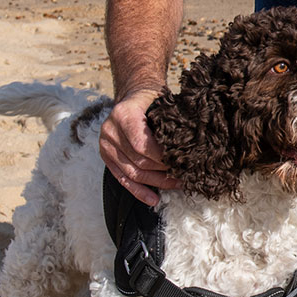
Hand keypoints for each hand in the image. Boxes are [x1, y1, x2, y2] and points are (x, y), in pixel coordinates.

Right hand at [100, 90, 173, 205]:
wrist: (133, 96)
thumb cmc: (151, 100)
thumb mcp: (160, 102)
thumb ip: (169, 122)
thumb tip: (190, 145)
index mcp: (123, 115)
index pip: (142, 146)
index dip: (162, 158)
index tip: (182, 163)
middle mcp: (110, 131)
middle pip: (138, 161)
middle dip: (163, 171)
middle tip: (184, 175)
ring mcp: (106, 145)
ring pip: (131, 173)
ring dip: (155, 183)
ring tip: (175, 185)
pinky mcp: (106, 157)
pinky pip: (122, 178)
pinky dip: (138, 191)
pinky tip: (153, 199)